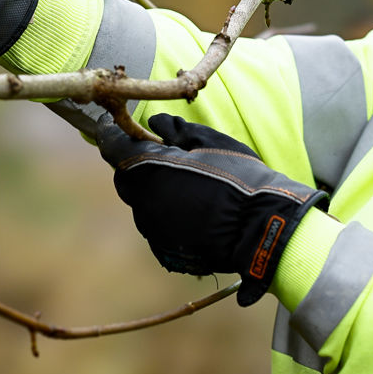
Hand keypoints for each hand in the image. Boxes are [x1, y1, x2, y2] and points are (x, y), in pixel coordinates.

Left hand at [97, 113, 327, 305]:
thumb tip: (154, 123)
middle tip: (161, 155)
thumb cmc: (238, 176)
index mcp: (148, 169)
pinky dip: (167, 213)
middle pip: (125, 178)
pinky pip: (157, 224)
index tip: (115, 125)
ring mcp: (152, 229)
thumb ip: (176, 129)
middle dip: (136, 164)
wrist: (261, 227)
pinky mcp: (163, 249)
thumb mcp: (209, 142)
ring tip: (186, 184)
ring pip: (141, 203)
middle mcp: (142, 201)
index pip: (112, 146)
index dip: (112, 133)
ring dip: (153, 190)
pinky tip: (194, 210)